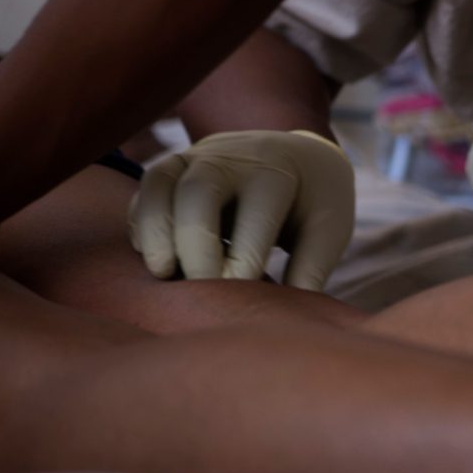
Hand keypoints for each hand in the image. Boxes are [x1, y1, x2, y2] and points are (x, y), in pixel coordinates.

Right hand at [129, 130, 354, 290]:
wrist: (300, 157)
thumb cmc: (314, 202)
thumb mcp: (329, 228)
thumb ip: (311, 268)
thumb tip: (286, 315)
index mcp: (276, 171)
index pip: (254, 214)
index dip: (244, 261)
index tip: (243, 297)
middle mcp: (231, 157)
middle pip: (198, 194)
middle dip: (194, 245)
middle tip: (200, 289)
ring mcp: (196, 157)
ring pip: (160, 184)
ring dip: (154, 230)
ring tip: (162, 273)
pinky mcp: (172, 168)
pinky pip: (145, 192)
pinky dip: (143, 223)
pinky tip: (155, 258)